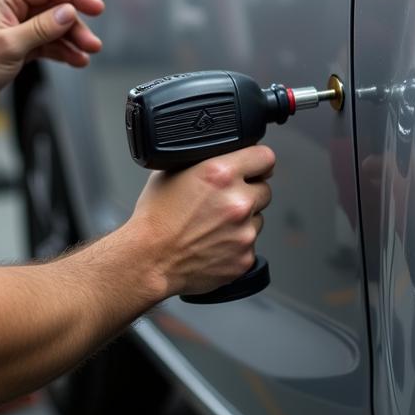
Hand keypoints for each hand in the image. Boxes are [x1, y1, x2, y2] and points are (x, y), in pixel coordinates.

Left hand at [0, 0, 103, 113]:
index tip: (96, 7)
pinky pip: (50, 42)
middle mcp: (13, 7)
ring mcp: (19, 26)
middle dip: (76, 25)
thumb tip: (69, 12)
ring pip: (55, 26)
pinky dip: (63, 51)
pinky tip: (76, 60)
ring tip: (87, 53)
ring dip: (73, 40)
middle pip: (55, 8)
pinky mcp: (22, 44)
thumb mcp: (11, 46)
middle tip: (92, 42)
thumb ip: (42, 28)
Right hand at [128, 145, 275, 298]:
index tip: (255, 166)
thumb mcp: (172, 171)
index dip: (258, 161)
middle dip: (249, 192)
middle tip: (224, 201)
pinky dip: (236, 243)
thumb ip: (203, 160)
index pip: (265, 157)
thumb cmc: (155, 218)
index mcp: (221, 173)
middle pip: (264, 189)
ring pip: (258, 218)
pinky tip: (214, 243)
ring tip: (213, 225)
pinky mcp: (245, 257)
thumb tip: (221, 154)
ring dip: (243, 219)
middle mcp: (237, 201)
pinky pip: (250, 244)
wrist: (149, 260)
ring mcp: (244, 232)